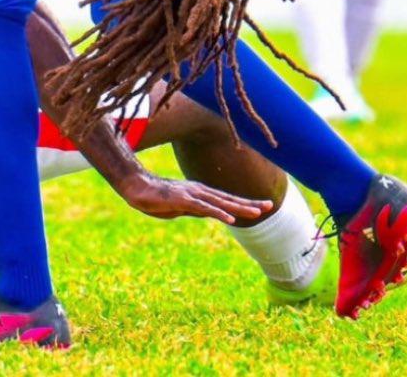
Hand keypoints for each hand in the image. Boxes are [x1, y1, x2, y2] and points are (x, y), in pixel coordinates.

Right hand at [118, 169, 272, 224]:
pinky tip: (230, 220)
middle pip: (229, 199)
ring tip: (257, 213)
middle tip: (269, 206)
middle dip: (249, 203)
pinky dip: (219, 213)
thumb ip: (195, 209)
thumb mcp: (180, 207)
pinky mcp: (183, 200)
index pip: (226, 199)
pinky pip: (204, 208)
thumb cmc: (156, 197)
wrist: (136, 187)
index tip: (262, 206)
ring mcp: (192, 195)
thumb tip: (209, 213)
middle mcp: (200, 191)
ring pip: (221, 203)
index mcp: (200, 193)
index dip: (244, 203)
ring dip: (239, 208)